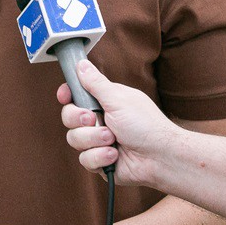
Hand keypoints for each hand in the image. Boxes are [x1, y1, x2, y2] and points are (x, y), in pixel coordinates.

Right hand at [57, 59, 178, 185]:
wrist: (160, 157)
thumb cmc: (146, 125)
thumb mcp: (118, 99)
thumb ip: (95, 83)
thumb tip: (81, 63)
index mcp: (104, 102)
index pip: (76, 95)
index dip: (67, 95)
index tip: (65, 96)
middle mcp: (99, 121)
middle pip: (69, 117)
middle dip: (79, 119)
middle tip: (94, 119)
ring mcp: (98, 141)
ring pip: (74, 139)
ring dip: (94, 139)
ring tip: (113, 139)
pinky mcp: (99, 161)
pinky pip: (85, 159)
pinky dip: (100, 156)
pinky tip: (115, 155)